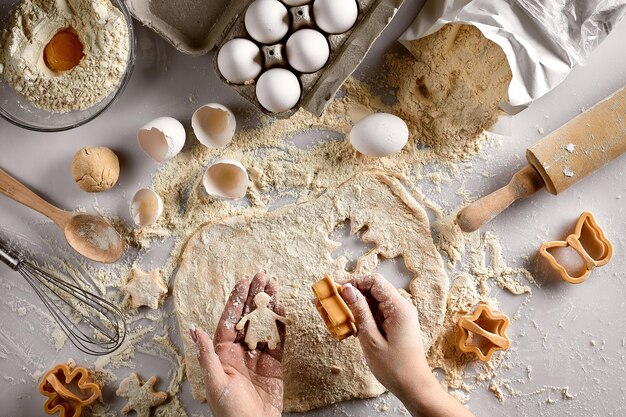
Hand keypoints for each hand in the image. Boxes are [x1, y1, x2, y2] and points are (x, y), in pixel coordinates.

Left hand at [190, 272, 285, 416]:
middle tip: (263, 275)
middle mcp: (240, 350)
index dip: (237, 299)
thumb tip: (195, 329)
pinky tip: (283, 309)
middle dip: (255, 295)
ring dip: (269, 305)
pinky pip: (278, 339)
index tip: (244, 281)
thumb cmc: (230, 411)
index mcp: (223, 352)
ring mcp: (258, 356)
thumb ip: (208, 354)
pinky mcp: (274, 364)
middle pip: (248, 316)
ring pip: (264, 323)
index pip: (230, 319)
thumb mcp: (216, 382)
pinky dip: (281, 324)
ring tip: (275, 284)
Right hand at [341, 274, 473, 416]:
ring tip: (333, 314)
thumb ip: (360, 312)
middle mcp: (400, 307)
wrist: (415, 387)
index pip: (374, 282)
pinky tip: (347, 325)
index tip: (335, 290)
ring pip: (372, 302)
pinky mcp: (395, 325)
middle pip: (372, 290)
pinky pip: (375, 313)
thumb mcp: (371, 339)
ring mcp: (398, 316)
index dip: (353, 282)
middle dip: (350, 294)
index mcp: (398, 307)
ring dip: (353, 306)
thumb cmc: (395, 368)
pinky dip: (361, 316)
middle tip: (329, 301)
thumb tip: (348, 290)